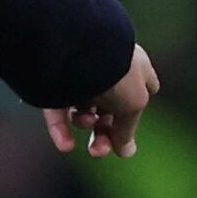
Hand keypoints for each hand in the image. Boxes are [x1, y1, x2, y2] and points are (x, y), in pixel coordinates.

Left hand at [43, 43, 158, 158]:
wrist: (78, 45)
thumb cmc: (116, 70)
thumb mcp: (134, 104)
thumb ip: (128, 130)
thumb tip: (126, 152)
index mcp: (133, 66)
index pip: (144, 88)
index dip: (137, 109)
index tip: (128, 127)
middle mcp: (106, 67)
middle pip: (108, 106)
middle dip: (104, 131)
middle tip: (98, 150)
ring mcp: (79, 72)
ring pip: (82, 106)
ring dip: (83, 122)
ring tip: (83, 121)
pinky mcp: (53, 78)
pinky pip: (57, 107)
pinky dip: (60, 128)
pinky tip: (65, 145)